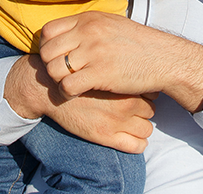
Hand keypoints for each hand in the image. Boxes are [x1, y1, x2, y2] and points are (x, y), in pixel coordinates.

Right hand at [5, 54, 154, 153]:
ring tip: (128, 120)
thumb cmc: (75, 72)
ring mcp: (118, 122)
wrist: (49, 88)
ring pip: (147, 128)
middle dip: (145, 108)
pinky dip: (137, 143)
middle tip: (132, 105)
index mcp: (125, 82)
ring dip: (140, 125)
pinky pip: (137, 146)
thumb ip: (118, 58)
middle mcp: (125, 102)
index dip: (146, 91)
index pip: (153, 91)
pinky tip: (130, 137)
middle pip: (152, 109)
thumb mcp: (98, 58)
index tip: (137, 91)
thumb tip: (138, 59)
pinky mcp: (107, 137)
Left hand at [38, 11, 202, 113]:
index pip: (48, 31)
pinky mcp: (100, 74)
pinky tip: (75, 93)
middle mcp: (88, 32)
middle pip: (47, 51)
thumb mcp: (111, 23)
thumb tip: (67, 32)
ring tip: (67, 84)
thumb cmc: (138, 44)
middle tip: (59, 73)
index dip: (45, 46)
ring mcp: (94, 52)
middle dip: (48, 65)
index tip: (54, 57)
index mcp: (88, 19)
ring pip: (54, 69)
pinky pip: (67, 85)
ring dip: (57, 80)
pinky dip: (66, 92)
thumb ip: (88, 25)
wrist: (164, 58)